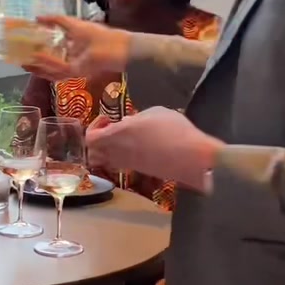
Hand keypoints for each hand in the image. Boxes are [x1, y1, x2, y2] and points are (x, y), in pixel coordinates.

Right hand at [29, 16, 131, 81]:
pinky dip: (47, 63)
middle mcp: (70, 64)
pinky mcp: (77, 71)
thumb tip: (38, 17)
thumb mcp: (75, 25)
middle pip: (48, 66)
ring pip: (51, 71)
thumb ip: (57, 21)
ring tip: (23, 63)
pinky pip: (59, 68)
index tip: (23, 49)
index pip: (49, 56)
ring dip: (37, 67)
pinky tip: (37, 57)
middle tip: (18, 59)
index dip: (35, 52)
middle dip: (33, 64)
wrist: (121, 48)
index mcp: (70, 54)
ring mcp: (73, 69)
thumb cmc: (101, 37)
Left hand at [86, 107, 222, 192]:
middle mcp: (118, 152)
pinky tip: (137, 146)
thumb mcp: (155, 113)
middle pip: (93, 153)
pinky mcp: (140, 171)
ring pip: (106, 161)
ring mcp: (128, 164)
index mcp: (119, 134)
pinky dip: (121, 156)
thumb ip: (135, 118)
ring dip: (108, 149)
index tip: (108, 118)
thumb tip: (125, 123)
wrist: (193, 157)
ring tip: (123, 138)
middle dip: (97, 141)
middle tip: (110, 129)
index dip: (94, 127)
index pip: (91, 138)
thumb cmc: (175, 129)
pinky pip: (120, 164)